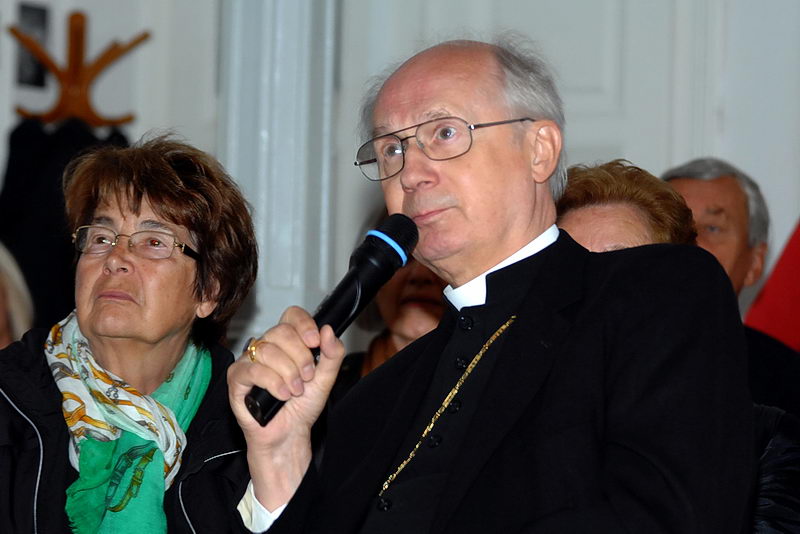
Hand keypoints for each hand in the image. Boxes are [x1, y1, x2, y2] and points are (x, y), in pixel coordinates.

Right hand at [227, 306, 344, 510]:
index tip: (315, 342)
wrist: (288, 434)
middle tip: (307, 376)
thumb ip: (332, 354)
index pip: (291, 316)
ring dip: (288, 373)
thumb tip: (328, 330)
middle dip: (300, 355)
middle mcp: (266, 347)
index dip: (304, 324)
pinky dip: (273, 382)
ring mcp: (249, 361)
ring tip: (295, 391)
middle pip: (281, 331)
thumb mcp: (325, 379)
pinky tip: (282, 395)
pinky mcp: (237, 378)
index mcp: (287, 343)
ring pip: (267, 351)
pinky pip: (253, 370)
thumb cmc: (302, 407)